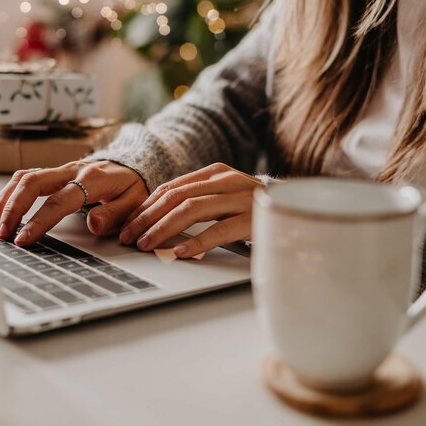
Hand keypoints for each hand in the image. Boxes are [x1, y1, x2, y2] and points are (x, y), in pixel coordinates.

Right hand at [0, 161, 148, 245]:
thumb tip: (93, 224)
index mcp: (93, 179)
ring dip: (5, 200)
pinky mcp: (53, 173)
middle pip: (33, 182)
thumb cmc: (132, 186)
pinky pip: (25, 177)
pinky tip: (0, 211)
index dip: (39, 220)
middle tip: (2, 234)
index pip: (60, 200)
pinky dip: (9, 193)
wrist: (132, 164)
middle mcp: (72, 170)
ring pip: (24, 177)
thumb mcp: (135, 201)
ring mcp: (60, 170)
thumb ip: (115, 213)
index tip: (24, 239)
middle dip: (13, 208)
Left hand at [118, 163, 261, 257]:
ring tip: (147, 245)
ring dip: (163, 229)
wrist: (297, 208)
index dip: (145, 207)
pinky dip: (197, 243)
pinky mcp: (254, 219)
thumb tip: (155, 216)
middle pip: (176, 197)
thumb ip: (195, 199)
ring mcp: (241, 198)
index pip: (170, 187)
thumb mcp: (222, 195)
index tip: (128, 225)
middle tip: (130, 237)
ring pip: (192, 210)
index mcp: (215, 172)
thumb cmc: (253, 207)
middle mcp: (226, 180)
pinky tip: (181, 253)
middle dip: (147, 218)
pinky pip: (219, 230)